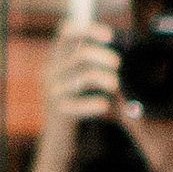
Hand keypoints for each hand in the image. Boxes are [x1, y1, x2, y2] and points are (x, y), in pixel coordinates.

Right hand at [26, 20, 118, 171]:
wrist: (58, 143)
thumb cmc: (79, 106)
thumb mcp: (81, 79)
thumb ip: (93, 62)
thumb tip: (123, 44)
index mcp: (55, 59)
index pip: (65, 32)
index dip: (87, 28)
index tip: (108, 35)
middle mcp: (49, 72)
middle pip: (80, 53)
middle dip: (104, 56)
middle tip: (118, 65)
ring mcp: (51, 93)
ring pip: (82, 76)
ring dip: (104, 78)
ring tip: (116, 85)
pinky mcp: (57, 113)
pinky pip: (76, 105)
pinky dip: (93, 104)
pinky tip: (104, 106)